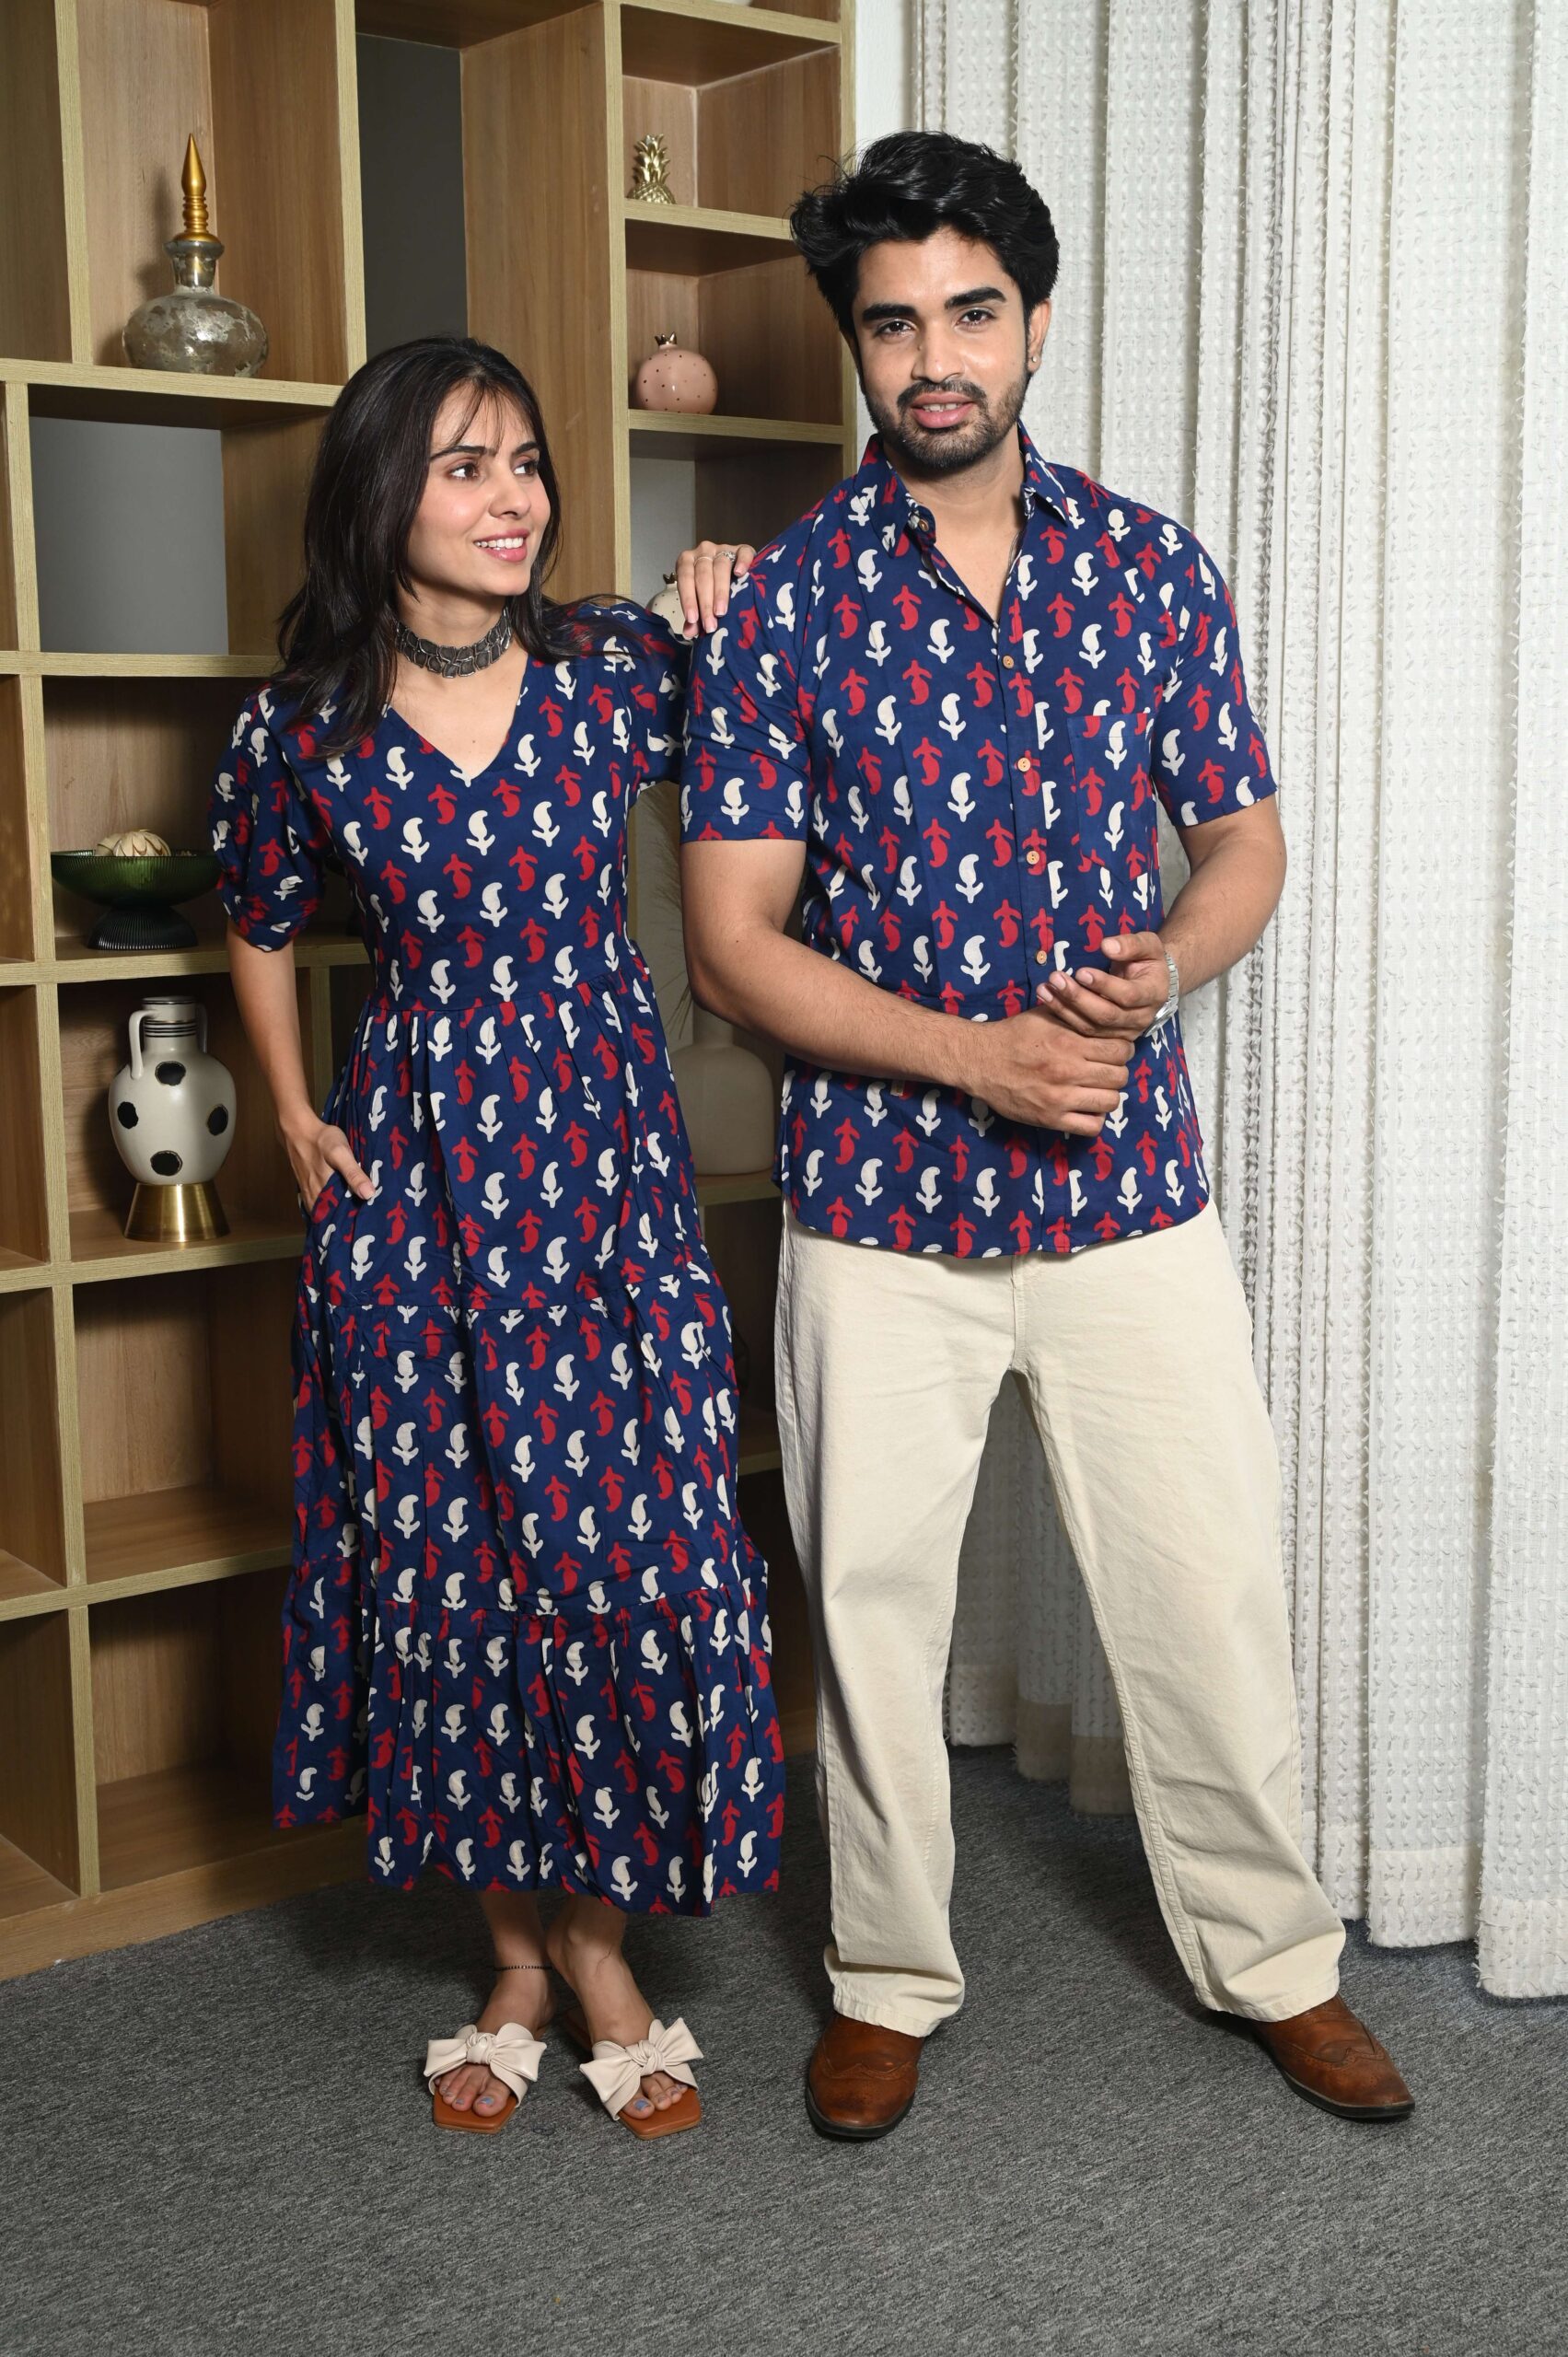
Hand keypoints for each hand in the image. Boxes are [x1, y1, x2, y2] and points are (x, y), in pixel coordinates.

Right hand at [281, 1115, 373, 1214]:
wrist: (298, 1129)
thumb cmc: (321, 1140)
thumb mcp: (341, 1153)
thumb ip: (353, 1174)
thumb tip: (369, 1195)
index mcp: (323, 1193)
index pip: (339, 1217)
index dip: (353, 1221)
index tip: (368, 1223)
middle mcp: (314, 1198)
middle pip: (332, 1215)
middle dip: (347, 1219)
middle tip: (365, 1220)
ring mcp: (308, 1193)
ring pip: (325, 1210)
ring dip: (337, 1212)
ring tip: (355, 1214)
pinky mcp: (306, 1187)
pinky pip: (319, 1203)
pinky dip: (329, 1205)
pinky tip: (340, 1201)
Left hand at [671, 539, 757, 637]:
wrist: (733, 570)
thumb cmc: (711, 588)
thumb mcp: (699, 601)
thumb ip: (695, 617)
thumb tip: (689, 633)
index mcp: (687, 561)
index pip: (685, 578)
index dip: (688, 599)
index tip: (693, 619)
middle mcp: (703, 551)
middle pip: (703, 575)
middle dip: (705, 602)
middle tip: (710, 623)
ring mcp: (722, 548)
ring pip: (720, 566)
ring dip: (720, 591)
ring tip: (721, 611)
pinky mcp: (742, 549)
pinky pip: (743, 552)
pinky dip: (742, 562)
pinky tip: (740, 573)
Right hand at [965, 1006, 1132, 1133]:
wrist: (980, 1061)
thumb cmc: (1013, 1035)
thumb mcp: (1045, 1015)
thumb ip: (1074, 1013)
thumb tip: (1101, 1006)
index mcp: (1070, 1043)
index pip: (1120, 1050)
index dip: (1122, 1049)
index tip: (1114, 1051)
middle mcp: (1069, 1071)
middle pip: (1119, 1076)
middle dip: (1117, 1071)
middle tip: (1106, 1070)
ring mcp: (1061, 1098)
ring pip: (1110, 1102)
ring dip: (1108, 1095)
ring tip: (1097, 1089)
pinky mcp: (1051, 1119)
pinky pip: (1091, 1127)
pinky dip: (1095, 1118)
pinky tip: (1087, 1108)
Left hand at [1035, 931, 1171, 1040]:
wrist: (1151, 981)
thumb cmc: (1147, 959)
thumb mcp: (1148, 945)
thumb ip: (1131, 944)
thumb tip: (1107, 946)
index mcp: (1153, 994)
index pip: (1128, 995)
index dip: (1104, 985)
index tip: (1081, 971)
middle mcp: (1140, 1018)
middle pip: (1106, 1015)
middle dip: (1078, 998)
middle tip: (1056, 978)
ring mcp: (1123, 1031)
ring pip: (1091, 1026)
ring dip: (1064, 1008)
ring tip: (1044, 989)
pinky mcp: (1107, 1036)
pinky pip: (1082, 1031)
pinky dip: (1063, 1015)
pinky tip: (1046, 999)